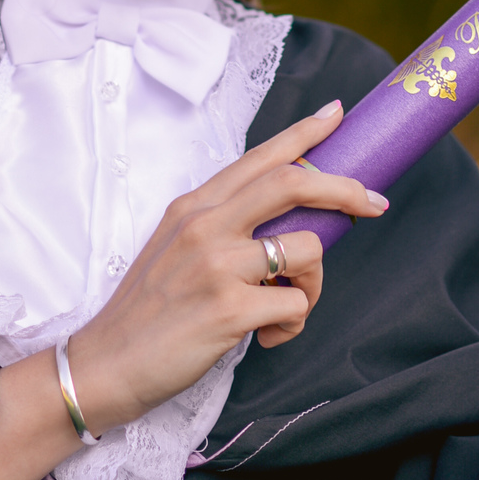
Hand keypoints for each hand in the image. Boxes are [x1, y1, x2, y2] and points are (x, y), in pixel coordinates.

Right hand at [68, 103, 385, 434]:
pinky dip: (293, 325)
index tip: (337, 114)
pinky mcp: (229, 308)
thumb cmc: (146, 311)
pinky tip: (266, 337)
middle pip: (292, 183)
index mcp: (194, 205)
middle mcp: (206, 225)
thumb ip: (221, 225)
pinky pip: (296, 304)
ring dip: (314, 284)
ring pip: (306, 250)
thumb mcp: (174, 246)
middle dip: (344, 188)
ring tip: (286, 308)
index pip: (260, 157)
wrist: (104, 365)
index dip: (305, 133)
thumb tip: (283, 222)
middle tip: (374, 203)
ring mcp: (217, 265)